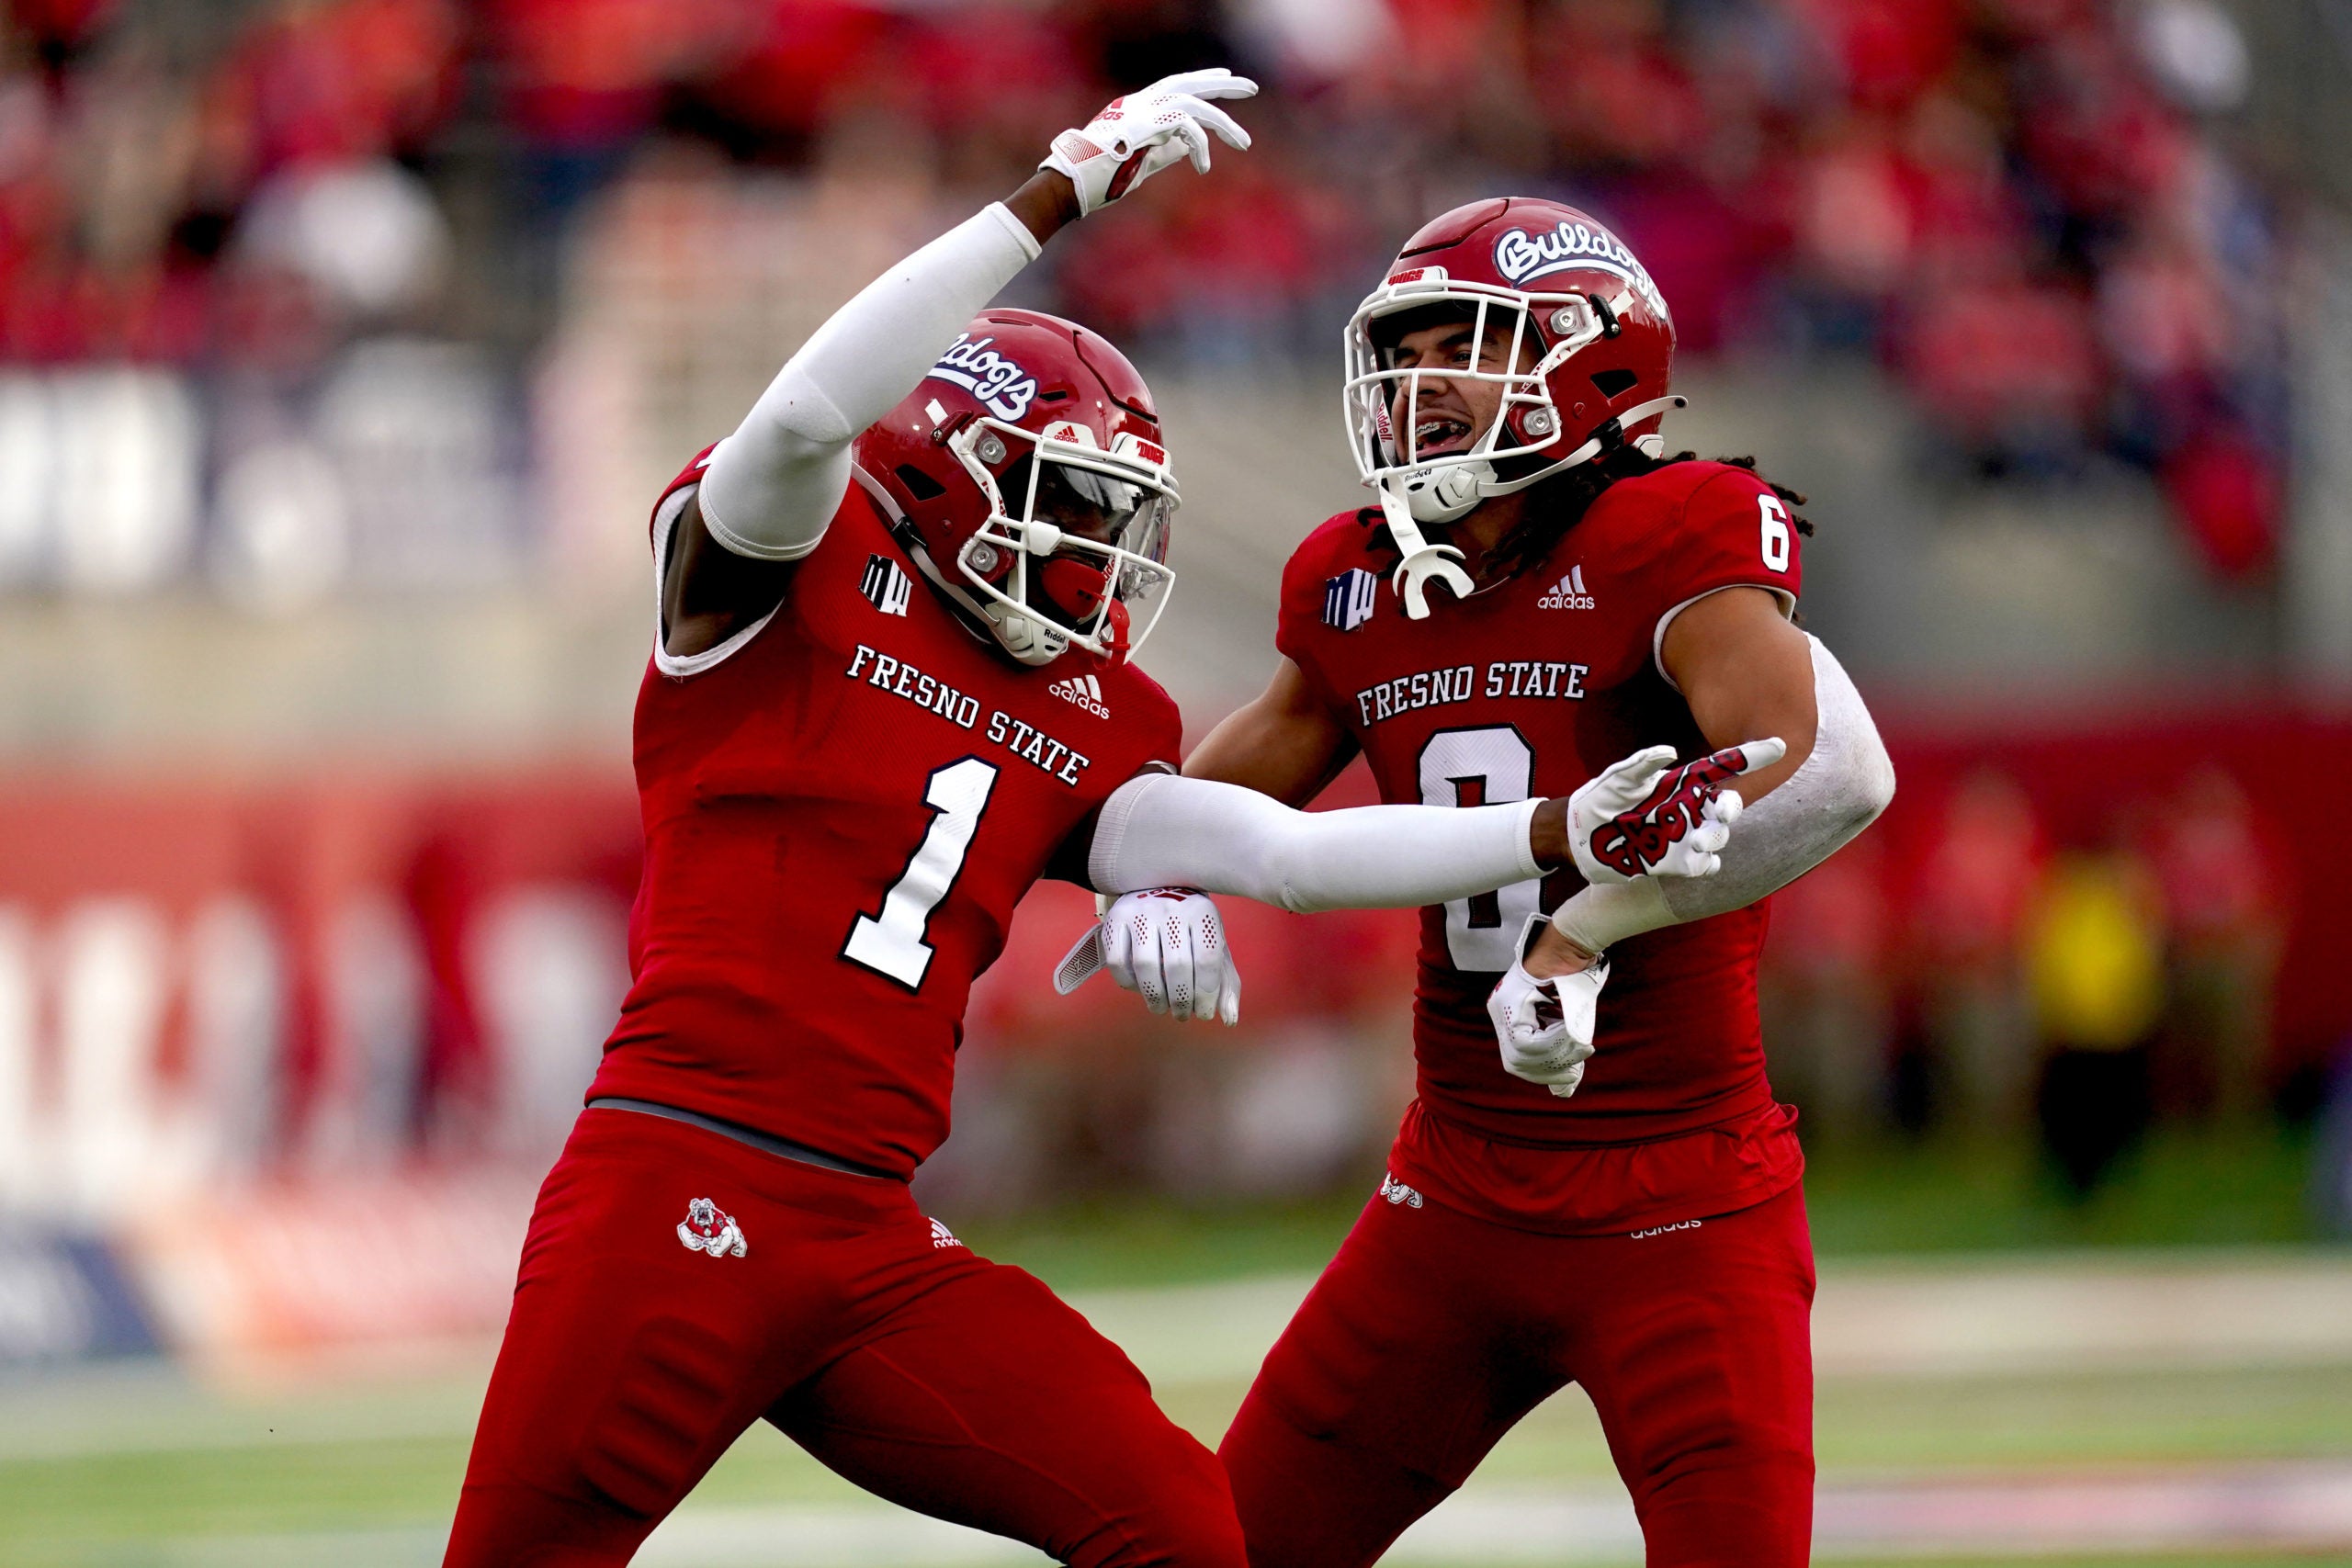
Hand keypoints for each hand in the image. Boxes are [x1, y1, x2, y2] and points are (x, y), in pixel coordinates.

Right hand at [1041, 69, 1255, 217]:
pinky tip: (1204, 168)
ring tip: (1245, 143)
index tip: (1224, 76)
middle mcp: (1140, 103)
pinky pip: (1186, 128)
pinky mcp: (1146, 124)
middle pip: (1188, 83)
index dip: (1201, 80)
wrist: (1073, 183)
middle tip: (1251, 87)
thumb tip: (1187, 148)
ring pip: (1193, 104)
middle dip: (1222, 84)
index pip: (1176, 85)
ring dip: (1223, 123)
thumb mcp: (1140, 163)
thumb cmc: (1100, 178)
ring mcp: (1142, 112)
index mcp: (1137, 109)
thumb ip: (1164, 151)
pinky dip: (1201, 147)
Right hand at [1052, 889, 1240, 1024]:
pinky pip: (1117, 961)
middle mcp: (1172, 908)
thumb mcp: (1214, 946)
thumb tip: (1229, 1019)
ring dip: (1154, 997)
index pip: (1207, 960)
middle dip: (1180, 1000)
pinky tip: (1140, 988)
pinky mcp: (1115, 919)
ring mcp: (1141, 912)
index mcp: (1203, 913)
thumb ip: (1225, 983)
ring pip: (1145, 965)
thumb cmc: (1192, 927)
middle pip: (1176, 966)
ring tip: (1161, 1008)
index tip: (1202, 1014)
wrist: (1158, 887)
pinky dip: (1128, 983)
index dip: (1206, 995)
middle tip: (1181, 1015)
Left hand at [1487, 918, 1607, 1096]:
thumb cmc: (1575, 979)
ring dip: (1556, 1057)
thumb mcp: (1570, 1024)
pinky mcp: (1511, 1001)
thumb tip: (1563, 1094)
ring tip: (1581, 1048)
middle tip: (1576, 1068)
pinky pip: (1528, 1040)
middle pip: (1515, 1063)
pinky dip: (1554, 1044)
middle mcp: (1499, 1011)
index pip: (1517, 1061)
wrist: (1573, 943)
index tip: (1570, 1075)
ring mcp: (1502, 1005)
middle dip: (1548, 1071)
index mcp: (1508, 1017)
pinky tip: (1574, 1037)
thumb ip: (1562, 1055)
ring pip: (1521, 1054)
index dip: (1544, 1075)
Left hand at [1565, 738, 1785, 883]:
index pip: (1722, 767)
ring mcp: (1684, 836)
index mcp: (1680, 783)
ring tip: (1696, 839)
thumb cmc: (1599, 799)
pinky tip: (1696, 860)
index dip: (1752, 756)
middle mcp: (1688, 808)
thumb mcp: (1617, 779)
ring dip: (1714, 837)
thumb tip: (1669, 751)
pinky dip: (1705, 864)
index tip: (1780, 746)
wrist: (1579, 839)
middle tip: (1720, 811)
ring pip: (1718, 836)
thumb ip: (1641, 764)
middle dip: (1731, 807)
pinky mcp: (1675, 863)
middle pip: (1728, 804)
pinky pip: (1704, 865)